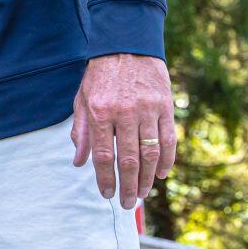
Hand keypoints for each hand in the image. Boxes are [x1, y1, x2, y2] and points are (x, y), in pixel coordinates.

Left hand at [71, 54, 176, 209]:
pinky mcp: (165, 105)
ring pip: (151, 152)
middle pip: (129, 159)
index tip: (107, 194)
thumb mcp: (81, 100)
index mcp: (99, 113)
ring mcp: (147, 109)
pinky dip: (167, 158)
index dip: (105, 178)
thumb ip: (80, 132)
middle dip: (129, 185)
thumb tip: (79, 162)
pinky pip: (169, 138)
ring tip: (144, 193)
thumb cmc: (100, 75)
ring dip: (148, 177)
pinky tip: (162, 173)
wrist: (127, 45)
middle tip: (128, 203)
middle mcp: (124, 113)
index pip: (103, 155)